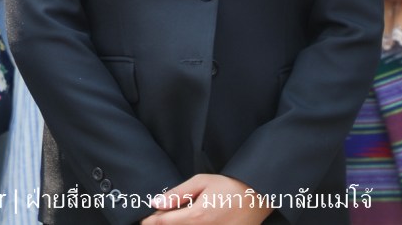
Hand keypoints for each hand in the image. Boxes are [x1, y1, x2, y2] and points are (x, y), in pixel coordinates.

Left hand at [142, 173, 267, 223]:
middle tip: (160, 215)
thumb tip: (156, 202)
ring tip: (177, 216)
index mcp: (196, 216)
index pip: (164, 223)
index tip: (143, 219)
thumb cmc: (229, 186)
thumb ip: (177, 194)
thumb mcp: (201, 182)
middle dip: (164, 223)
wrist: (258, 198)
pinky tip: (194, 219)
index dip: (150, 221)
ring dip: (178, 224)